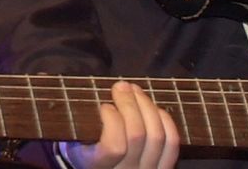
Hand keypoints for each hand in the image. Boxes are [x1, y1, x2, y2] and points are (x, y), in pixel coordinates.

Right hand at [61, 81, 179, 168]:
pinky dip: (165, 121)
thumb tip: (100, 97)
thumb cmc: (85, 154)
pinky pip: (171, 144)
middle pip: (138, 136)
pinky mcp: (163, 167)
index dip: (112, 121)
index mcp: (100, 167)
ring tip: (135, 90)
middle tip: (120, 86)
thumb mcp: (76, 145)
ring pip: (157, 136)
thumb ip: (83, 125)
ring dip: (147, 107)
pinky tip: (154, 107)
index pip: (114, 146)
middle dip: (130, 104)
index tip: (104, 106)